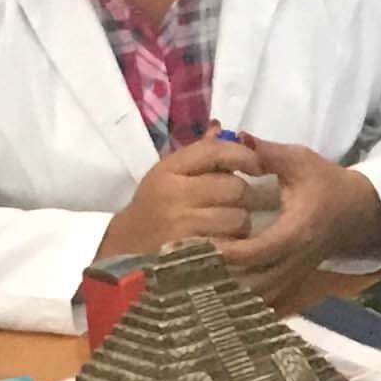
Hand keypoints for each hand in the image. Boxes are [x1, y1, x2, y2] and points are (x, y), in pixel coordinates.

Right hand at [98, 134, 256, 265]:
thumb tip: (220, 127)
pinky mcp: (192, 254)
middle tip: (234, 203)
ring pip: (238, 218)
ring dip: (240, 224)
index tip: (255, 165)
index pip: (215, 151)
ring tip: (227, 226)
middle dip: (242, 196)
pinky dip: (233, 245)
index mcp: (168, 170)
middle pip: (235, 187)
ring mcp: (182, 226)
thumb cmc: (153, 209)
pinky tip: (224, 244)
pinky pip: (232, 244)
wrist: (125, 251)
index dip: (243, 155)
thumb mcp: (167, 176)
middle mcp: (174, 195)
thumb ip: (197, 154)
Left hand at [213, 135, 380, 311]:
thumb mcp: (301, 162)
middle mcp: (296, 260)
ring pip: (258, 296)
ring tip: (200, 277)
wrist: (356, 212)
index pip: (259, 250)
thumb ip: (269, 153)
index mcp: (298, 230)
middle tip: (190, 265)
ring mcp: (295, 275)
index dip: (228, 251)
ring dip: (230, 290)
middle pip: (254, 283)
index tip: (200, 243)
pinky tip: (220, 287)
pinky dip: (242, 296)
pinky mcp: (292, 282)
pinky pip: (264, 299)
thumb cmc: (326, 184)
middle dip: (222, 277)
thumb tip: (238, 136)